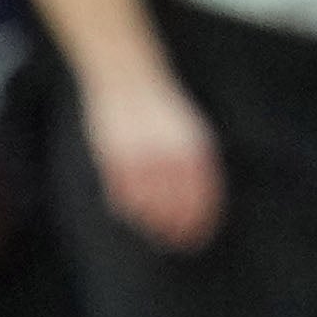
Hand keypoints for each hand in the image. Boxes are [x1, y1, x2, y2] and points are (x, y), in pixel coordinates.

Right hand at [85, 65, 223, 249]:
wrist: (127, 75)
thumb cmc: (161, 106)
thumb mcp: (188, 129)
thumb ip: (196, 162)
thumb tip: (202, 199)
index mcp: (190, 142)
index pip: (201, 190)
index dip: (200, 218)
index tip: (197, 236)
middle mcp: (167, 149)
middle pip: (175, 199)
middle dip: (177, 225)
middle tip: (176, 241)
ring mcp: (139, 150)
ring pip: (148, 198)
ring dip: (152, 219)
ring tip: (155, 232)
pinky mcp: (113, 151)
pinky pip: (121, 187)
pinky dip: (127, 204)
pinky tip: (131, 214)